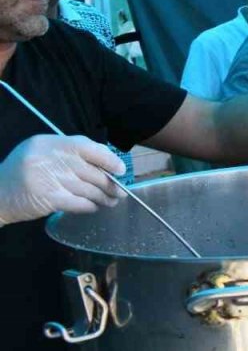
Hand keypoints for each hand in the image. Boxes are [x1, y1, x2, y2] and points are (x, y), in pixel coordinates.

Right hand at [0, 135, 126, 225]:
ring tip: (110, 201)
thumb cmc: (22, 174)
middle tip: (119, 192)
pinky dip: (89, 206)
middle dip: (110, 184)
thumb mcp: (40, 154)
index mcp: (48, 143)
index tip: (120, 169)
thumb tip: (105, 164)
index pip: (86, 146)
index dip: (108, 159)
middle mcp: (49, 157)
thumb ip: (68, 155)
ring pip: (89, 189)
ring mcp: (49, 178)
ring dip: (103, 197)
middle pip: (91, 171)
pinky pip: (79, 203)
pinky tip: (93, 207)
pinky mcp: (49, 198)